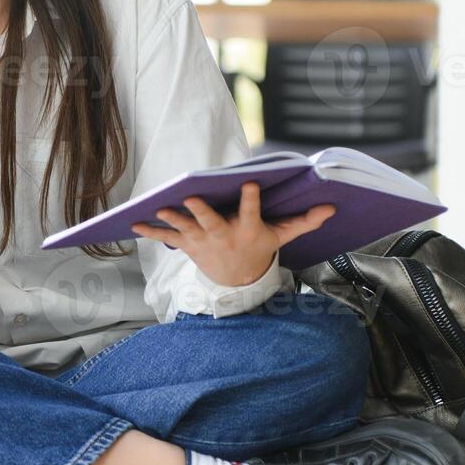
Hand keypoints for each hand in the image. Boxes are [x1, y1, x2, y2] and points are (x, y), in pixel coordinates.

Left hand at [129, 181, 336, 286]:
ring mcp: (203, 241)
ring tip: (158, 208)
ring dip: (171, 219)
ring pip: (186, 228)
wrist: (238, 280)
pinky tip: (133, 224)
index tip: (250, 183)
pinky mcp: (187, 245)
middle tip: (190, 198)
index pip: (251, 211)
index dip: (251, 199)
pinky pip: (166, 237)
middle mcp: (224, 235)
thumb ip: (304, 221)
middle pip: (211, 222)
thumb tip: (331, 208)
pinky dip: (150, 232)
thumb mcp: (282, 236)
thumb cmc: (259, 248)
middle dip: (200, 211)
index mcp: (248, 229)